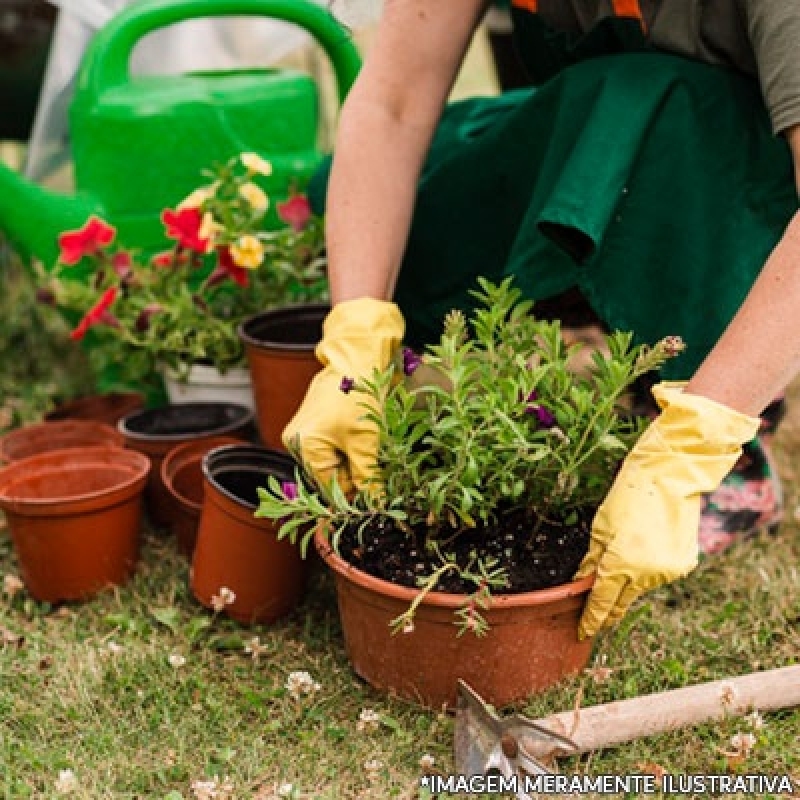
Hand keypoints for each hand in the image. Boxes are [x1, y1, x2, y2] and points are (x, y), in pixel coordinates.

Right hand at [282, 297, 404, 493]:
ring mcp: (301, 432)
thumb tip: (375, 504)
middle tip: (375, 460)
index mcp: (304, 447)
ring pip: (331, 461)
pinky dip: (347, 446)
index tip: (376, 493)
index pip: (330, 487)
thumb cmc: (359, 395)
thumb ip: (368, 476)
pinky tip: (359, 434)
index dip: (355, 492)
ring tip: (368, 442)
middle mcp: (295, 442)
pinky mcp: (310, 424)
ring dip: (352, 459)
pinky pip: (329, 446)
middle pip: (329, 475)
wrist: (355, 357)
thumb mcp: (367, 440)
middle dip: (354, 473)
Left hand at [575, 382, 759, 638]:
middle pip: (621, 602)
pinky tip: (648, 546)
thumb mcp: (600, 530)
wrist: (668, 479)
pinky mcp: (683, 566)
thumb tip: (581, 583)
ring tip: (628, 553)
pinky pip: (658, 575)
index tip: (583, 632)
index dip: (591, 619)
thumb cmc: (627, 499)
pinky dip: (649, 568)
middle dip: (608, 612)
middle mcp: (645, 575)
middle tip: (597, 620)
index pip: (601, 602)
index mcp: (620, 566)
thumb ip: (592, 562)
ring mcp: (667, 573)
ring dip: (629, 582)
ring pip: (640, 587)